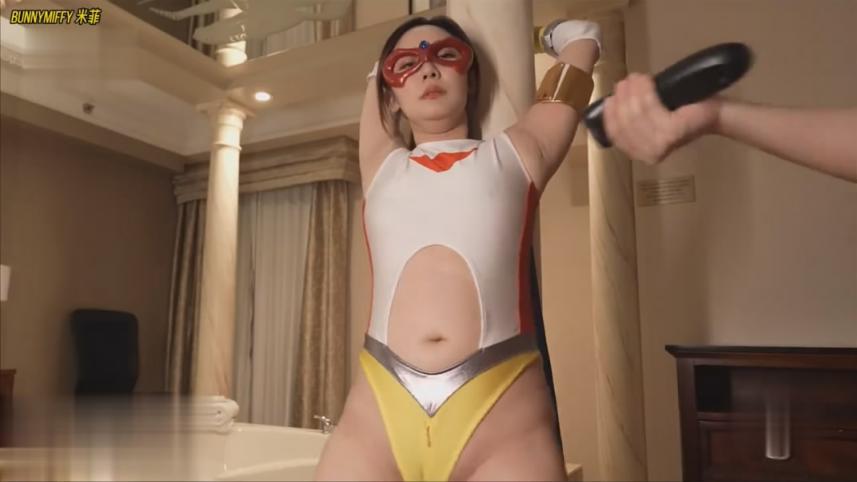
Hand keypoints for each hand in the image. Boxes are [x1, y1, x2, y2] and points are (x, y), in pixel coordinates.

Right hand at [603, 73, 721, 164]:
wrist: (712, 114)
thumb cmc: (681, 115)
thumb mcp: (650, 120)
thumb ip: (631, 120)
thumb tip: (611, 102)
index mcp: (640, 154)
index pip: (615, 135)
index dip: (610, 115)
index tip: (611, 97)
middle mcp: (649, 154)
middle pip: (625, 122)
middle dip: (622, 98)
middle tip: (625, 81)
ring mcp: (661, 144)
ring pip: (636, 113)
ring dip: (632, 92)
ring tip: (635, 78)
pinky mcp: (672, 132)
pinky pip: (650, 107)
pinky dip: (645, 91)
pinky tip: (645, 81)